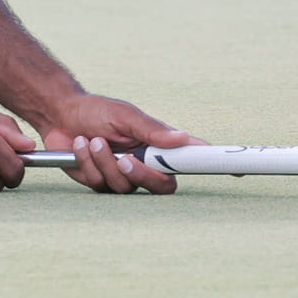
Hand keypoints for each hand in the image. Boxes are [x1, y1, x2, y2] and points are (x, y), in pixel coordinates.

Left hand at [40, 94, 202, 194]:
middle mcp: (146, 162)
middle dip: (142, 175)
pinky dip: (88, 163)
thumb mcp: (124, 115)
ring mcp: (124, 176)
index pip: (191, 158)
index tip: (237, 171)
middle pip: (162, 186)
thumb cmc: (96, 110)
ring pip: (126, 186)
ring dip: (106, 162)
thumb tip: (183, 138)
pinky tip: (79, 146)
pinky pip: (101, 184)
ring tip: (92, 140)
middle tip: (126, 159)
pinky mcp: (101, 183)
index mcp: (158, 144)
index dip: (213, 165)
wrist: (60, 116)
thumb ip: (152, 129)